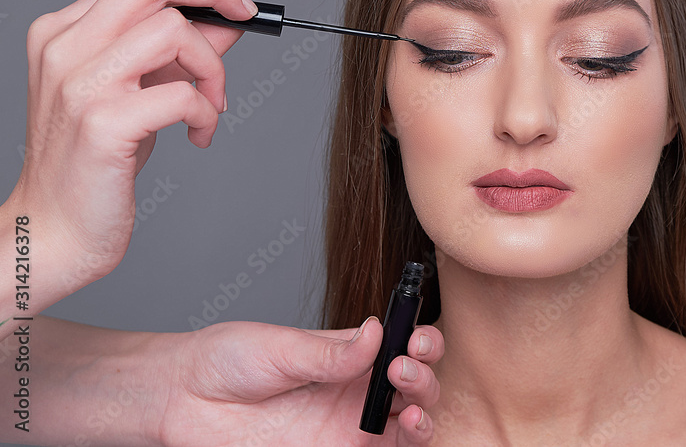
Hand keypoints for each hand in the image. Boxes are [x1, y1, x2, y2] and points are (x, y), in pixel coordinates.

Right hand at [9, 0, 256, 294]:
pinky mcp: (103, 122)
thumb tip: (228, 19)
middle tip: (247, 15)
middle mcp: (63, 47)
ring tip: (214, 104)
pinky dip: (207, 113)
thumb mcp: (137, 92)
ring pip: (174, 31)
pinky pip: (184, 94)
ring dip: (213, 68)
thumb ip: (176, 53)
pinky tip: (199, 135)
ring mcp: (80, 83)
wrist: (54, 230)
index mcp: (63, 32)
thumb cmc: (94, 162)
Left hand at [154, 318, 443, 445]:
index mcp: (349, 355)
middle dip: (424, 378)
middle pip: (414, 388)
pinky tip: (403, 432)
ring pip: (407, 427)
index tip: (416, 340)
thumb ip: (331, 351)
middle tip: (403, 369)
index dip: (421, 343)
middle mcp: (354, 392)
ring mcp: (346, 428)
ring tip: (409, 409)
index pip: (402, 347)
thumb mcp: (281, 347)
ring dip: (423, 417)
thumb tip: (376, 333)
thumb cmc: (227, 361)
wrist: (184, 400)